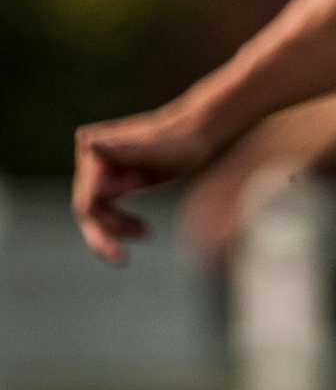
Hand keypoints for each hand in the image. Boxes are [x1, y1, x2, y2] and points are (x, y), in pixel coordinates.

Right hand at [73, 103, 223, 263]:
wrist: (197, 133)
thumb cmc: (180, 139)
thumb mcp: (154, 149)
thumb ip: (121, 148)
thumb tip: (84, 139)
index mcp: (96, 151)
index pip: (89, 198)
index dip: (110, 209)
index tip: (140, 186)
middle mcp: (91, 159)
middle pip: (87, 208)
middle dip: (105, 232)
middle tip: (120, 256)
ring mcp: (100, 171)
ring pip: (95, 213)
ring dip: (113, 230)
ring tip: (144, 234)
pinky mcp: (112, 180)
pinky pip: (106, 210)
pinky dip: (119, 224)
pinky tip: (142, 231)